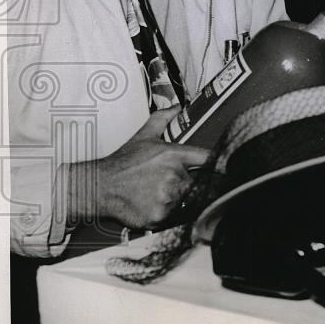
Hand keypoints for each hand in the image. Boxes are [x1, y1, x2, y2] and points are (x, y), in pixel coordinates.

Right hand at [68, 107, 211, 228]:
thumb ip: (163, 119)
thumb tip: (177, 107)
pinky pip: (173, 216)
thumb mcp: (143, 136)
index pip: (207, 159)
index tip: (225, 169)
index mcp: (174, 155)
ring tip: (155, 192)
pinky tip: (151, 203)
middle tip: (165, 183)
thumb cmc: (122, 163)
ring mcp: (168, 196)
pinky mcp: (161, 215)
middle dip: (187, 184)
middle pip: (197, 183)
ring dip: (175, 199)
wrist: (99, 186)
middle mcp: (174, 175)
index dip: (219, 164)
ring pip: (185, 201)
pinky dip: (166, 213)